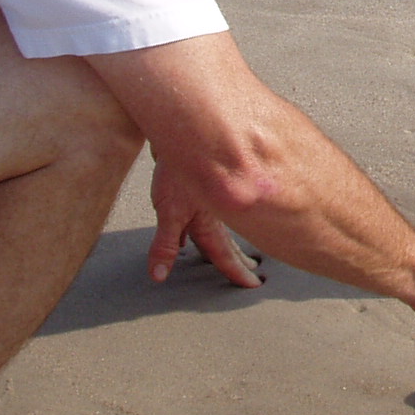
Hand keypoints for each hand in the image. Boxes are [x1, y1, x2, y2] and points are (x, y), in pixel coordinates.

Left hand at [147, 164, 264, 289]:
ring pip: (222, 227)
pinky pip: (212, 210)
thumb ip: (165, 244)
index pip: (225, 255)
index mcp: (209, 223)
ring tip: (238, 252)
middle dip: (240, 260)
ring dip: (228, 242)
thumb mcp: (169, 211)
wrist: (181, 130)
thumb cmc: (176, 169)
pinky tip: (200, 225)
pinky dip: (210, 221)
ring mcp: (210, 200)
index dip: (237, 272)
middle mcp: (215, 213)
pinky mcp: (202, 186)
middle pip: (229, 243)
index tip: (252, 284)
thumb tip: (160, 274)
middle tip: (254, 272)